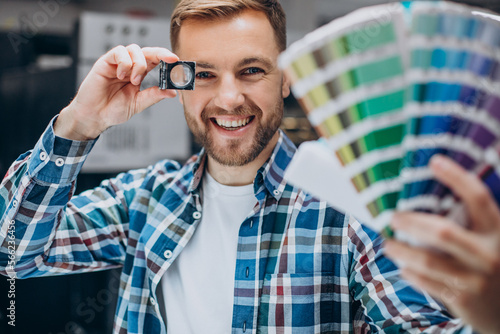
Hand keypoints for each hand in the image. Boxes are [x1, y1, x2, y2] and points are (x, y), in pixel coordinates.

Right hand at [55, 45, 178, 139]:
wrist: (94, 116)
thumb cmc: (112, 110)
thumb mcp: (138, 103)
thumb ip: (153, 95)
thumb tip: (172, 92)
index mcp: (139, 75)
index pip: (155, 61)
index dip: (166, 58)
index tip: (177, 61)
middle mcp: (129, 66)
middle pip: (147, 51)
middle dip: (160, 53)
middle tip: (170, 60)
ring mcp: (117, 63)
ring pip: (134, 49)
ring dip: (139, 64)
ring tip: (133, 80)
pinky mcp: (105, 62)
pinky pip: (118, 52)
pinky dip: (124, 62)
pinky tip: (122, 75)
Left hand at [384, 155, 499, 333]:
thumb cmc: (488, 264)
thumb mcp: (491, 239)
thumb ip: (470, 221)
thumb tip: (432, 192)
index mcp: (498, 231)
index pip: (479, 198)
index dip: (457, 178)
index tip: (435, 161)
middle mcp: (490, 253)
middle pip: (442, 231)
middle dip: (412, 222)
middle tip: (393, 217)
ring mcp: (477, 278)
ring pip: (428, 260)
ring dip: (402, 250)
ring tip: (387, 244)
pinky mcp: (463, 298)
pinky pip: (427, 282)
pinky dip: (411, 273)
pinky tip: (404, 268)